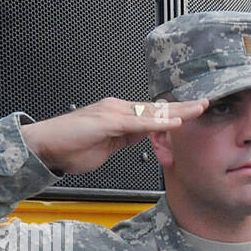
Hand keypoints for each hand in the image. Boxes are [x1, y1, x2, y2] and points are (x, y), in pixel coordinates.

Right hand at [21, 97, 207, 174]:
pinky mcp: (106, 122)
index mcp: (119, 116)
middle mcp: (117, 110)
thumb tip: (144, 136)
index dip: (175, 113)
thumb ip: (127, 139)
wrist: (46, 146)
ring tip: (198, 109)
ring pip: (150, 112)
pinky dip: (156, 122)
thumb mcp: (108, 146)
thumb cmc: (71, 147)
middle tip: (205, 103)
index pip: (153, 114)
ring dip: (176, 110)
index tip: (194, 112)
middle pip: (157, 108)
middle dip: (183, 106)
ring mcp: (112, 114)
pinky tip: (173, 122)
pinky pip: (136, 123)